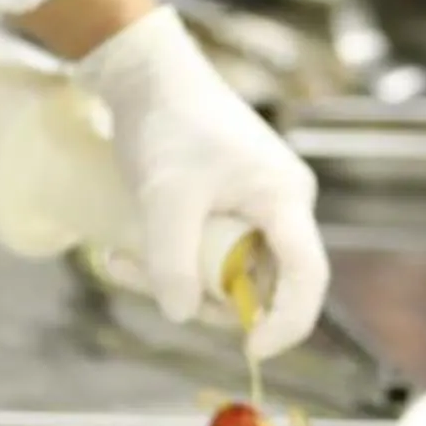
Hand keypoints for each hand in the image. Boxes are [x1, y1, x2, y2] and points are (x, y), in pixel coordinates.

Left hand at [80, 8, 327, 360]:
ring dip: (174, 279)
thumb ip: (173, 261)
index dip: (289, 321)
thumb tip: (180, 314)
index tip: (252, 351)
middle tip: (139, 280)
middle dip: (200, 296)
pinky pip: (209, 253)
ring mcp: (255, 206)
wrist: (146, 75)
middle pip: (258, 282)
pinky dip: (170, 260)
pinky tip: (121, 250)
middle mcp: (281, 206)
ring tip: (117, 260)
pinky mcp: (228, 205)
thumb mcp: (165, 197)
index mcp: (285, 198)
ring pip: (226, 272)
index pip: (308, 276)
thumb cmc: (166, 125)